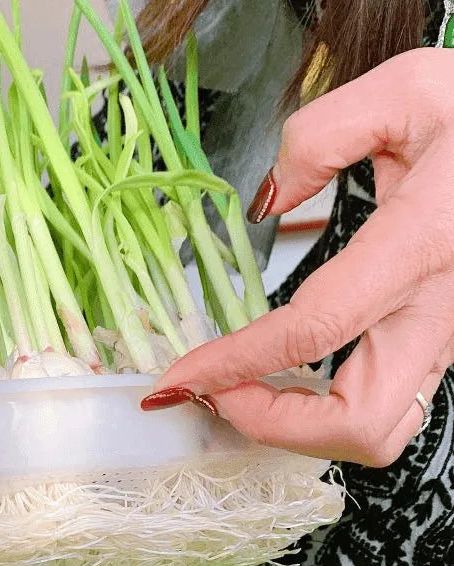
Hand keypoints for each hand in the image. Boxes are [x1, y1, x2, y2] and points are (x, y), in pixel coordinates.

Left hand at [142, 48, 453, 466]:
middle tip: (217, 392)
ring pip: (382, 431)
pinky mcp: (443, 345)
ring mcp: (448, 337)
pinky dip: (328, 413)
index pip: (314, 329)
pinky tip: (288, 381)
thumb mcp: (406, 91)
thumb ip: (320, 138)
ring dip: (303, 429)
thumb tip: (263, 201)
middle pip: (359, 421)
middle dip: (274, 424)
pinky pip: (390, 408)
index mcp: (423, 242)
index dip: (236, 363)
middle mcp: (441, 309)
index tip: (181, 375)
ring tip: (245, 391)